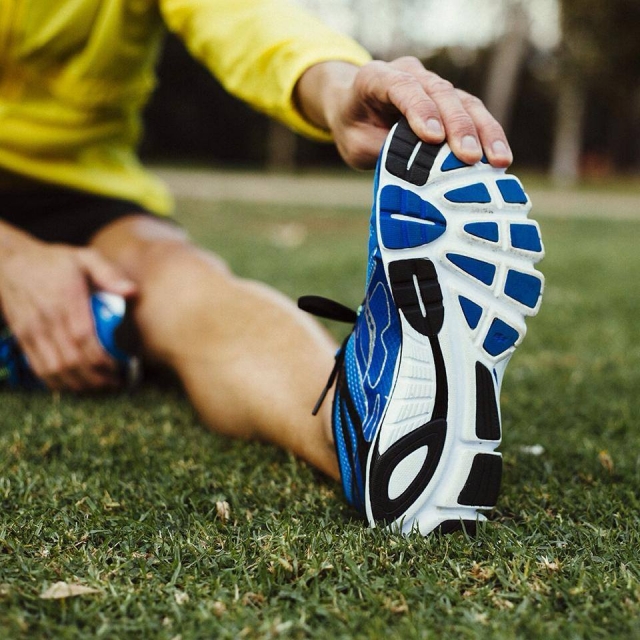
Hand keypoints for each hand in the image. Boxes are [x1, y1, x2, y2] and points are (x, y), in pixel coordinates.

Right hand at [0, 224, 135, 390]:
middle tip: (116, 381)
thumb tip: (132, 292)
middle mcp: (46, 319)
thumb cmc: (55, 261)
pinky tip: (77, 384)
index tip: (122, 365)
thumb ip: (109, 273)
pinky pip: (39, 368)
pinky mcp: (23, 339)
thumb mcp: (84, 258)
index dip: (103, 357)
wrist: (10, 262)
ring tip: (101, 385)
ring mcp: (32, 331)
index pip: (84, 337)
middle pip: (71, 359)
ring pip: (55, 369)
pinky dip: (59, 382)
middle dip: (96, 376)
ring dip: (79, 383)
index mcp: (65, 299)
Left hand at [295, 58, 511, 169]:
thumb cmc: (354, 128)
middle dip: (457, 125)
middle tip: (469, 157)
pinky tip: (500, 156)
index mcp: (376, 78)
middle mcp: (408, 73)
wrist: (354, 109)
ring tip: (498, 159)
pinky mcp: (449, 99)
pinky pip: (473, 112)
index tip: (433, 137)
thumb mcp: (356, 144)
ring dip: (482, 131)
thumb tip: (420, 172)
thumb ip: (383, 151)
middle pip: (439, 92)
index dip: (419, 109)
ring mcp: (431, 83)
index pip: (401, 87)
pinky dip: (487, 134)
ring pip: (463, 100)